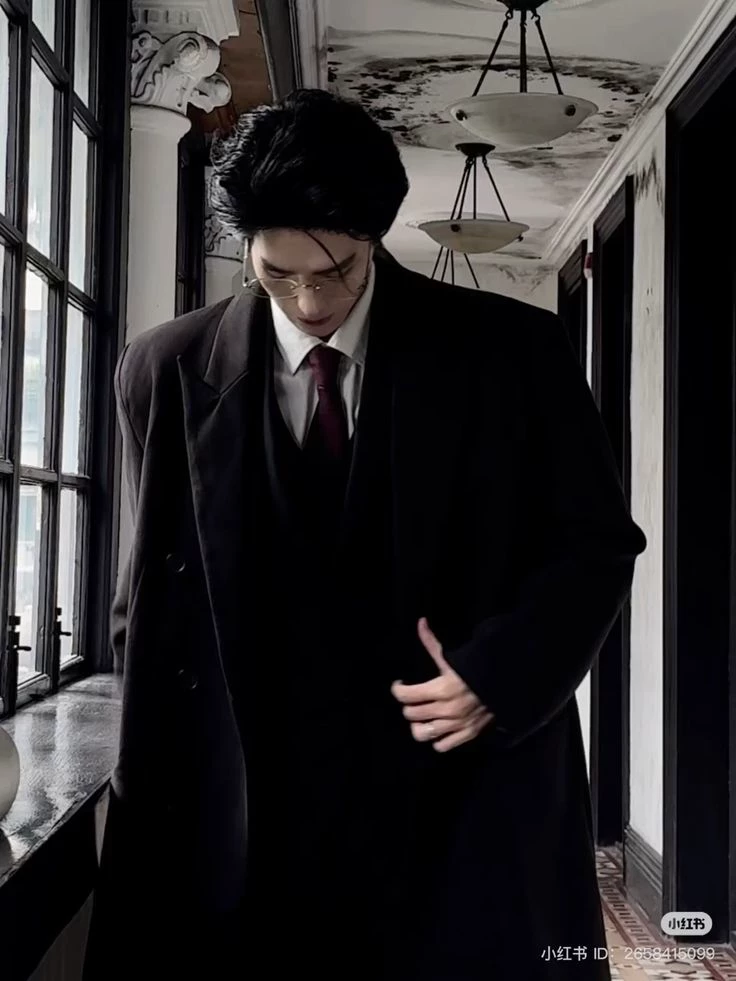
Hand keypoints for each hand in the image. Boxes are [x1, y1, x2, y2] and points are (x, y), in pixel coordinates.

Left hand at [390, 617, 493, 751]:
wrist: (504, 683)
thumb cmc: (474, 668)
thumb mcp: (451, 657)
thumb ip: (432, 643)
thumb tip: (420, 622)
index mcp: (442, 688)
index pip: (404, 695)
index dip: (398, 689)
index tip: (400, 684)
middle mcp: (447, 709)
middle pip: (410, 714)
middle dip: (408, 705)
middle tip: (413, 699)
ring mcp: (457, 724)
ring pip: (422, 734)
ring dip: (419, 725)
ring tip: (422, 716)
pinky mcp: (467, 735)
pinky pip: (441, 746)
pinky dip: (437, 739)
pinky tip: (438, 726)